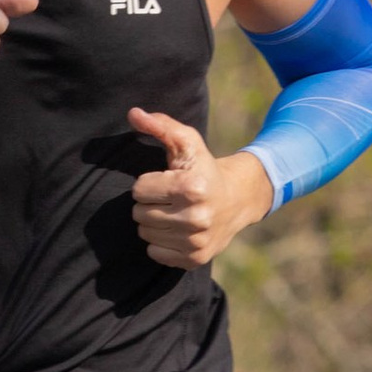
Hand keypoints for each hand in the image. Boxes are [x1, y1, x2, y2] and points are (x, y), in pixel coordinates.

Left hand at [127, 108, 270, 267]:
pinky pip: (155, 253)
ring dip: (153, 222)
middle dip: (149, 203)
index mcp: (191, 187)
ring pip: (145, 234)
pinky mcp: (196, 258)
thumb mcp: (187, 142)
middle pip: (139, 214)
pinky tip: (177, 229)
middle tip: (168, 197)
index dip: (148, 183)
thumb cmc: (204, 167)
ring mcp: (196, 241)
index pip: (138, 190)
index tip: (166, 181)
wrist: (238, 198)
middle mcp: (195, 217)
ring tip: (172, 211)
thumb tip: (133, 113)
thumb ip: (160, 125)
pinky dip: (161, 242)